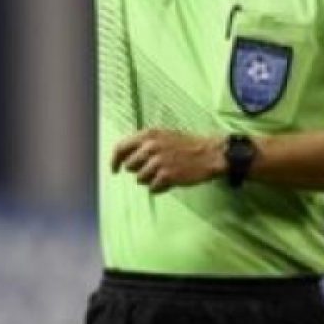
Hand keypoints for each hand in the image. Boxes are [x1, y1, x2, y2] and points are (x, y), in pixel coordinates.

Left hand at [111, 129, 226, 193]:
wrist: (208, 154)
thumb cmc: (186, 145)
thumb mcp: (163, 136)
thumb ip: (144, 143)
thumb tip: (125, 157)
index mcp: (148, 135)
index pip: (120, 148)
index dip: (114, 160)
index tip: (114, 169)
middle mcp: (150, 147)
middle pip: (129, 166)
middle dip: (139, 170)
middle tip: (154, 169)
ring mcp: (158, 162)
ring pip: (140, 179)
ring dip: (150, 179)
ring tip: (165, 173)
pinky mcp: (166, 176)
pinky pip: (153, 188)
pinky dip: (160, 187)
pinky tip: (170, 180)